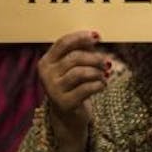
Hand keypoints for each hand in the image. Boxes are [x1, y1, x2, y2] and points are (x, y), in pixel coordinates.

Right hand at [37, 29, 110, 151]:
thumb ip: (80, 51)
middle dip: (95, 58)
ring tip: (104, 75)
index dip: (81, 37)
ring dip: (97, 72)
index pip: (62, 43)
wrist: (68, 115)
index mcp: (46, 62)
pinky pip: (86, 88)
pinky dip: (99, 84)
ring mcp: (53, 90)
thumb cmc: (73, 85)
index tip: (98, 36)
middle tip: (106, 63)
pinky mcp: (64, 103)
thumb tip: (95, 37)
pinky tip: (102, 85)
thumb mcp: (72, 66)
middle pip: (75, 57)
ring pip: (80, 72)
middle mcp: (46, 75)